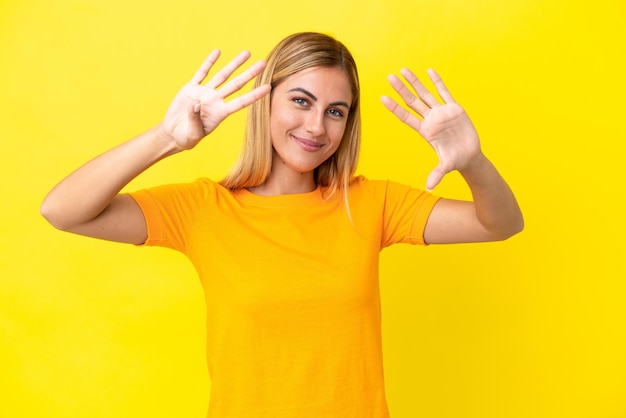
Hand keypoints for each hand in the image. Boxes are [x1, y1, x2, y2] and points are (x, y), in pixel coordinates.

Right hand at [160, 50, 270, 150]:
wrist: (173, 134)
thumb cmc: (186, 138)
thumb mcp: (192, 134)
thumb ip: (195, 119)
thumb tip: (196, 103)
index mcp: (220, 113)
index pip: (241, 102)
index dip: (254, 95)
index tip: (268, 87)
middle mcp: (215, 100)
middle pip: (236, 84)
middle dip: (249, 74)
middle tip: (263, 63)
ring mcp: (204, 93)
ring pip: (222, 75)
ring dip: (234, 64)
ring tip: (247, 53)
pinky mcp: (191, 88)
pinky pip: (202, 72)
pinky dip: (209, 62)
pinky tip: (218, 52)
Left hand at [381, 68, 480, 190]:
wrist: (469, 156)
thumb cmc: (455, 161)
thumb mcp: (446, 167)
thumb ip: (437, 174)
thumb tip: (429, 187)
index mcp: (425, 131)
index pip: (406, 117)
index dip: (394, 108)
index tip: (382, 98)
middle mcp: (430, 119)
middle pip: (412, 101)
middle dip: (401, 89)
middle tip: (389, 77)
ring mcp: (441, 112)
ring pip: (425, 94)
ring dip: (415, 82)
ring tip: (403, 70)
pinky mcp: (454, 108)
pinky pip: (444, 92)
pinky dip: (437, 81)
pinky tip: (429, 71)